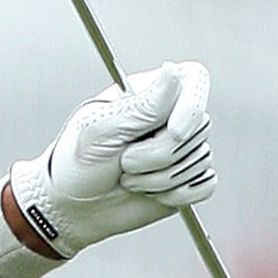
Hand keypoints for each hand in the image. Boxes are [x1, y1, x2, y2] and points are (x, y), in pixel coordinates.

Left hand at [10, 60, 213, 256]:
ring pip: (200, 160)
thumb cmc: (78, 161)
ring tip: (127, 177)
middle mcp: (172, 116)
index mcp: (150, 93)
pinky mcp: (188, 179)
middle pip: (198, 128)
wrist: (72, 207)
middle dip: (159, 155)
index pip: (194, 80)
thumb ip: (143, 105)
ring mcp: (183, 149)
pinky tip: (149, 193)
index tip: (174, 132)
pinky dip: (176, 195)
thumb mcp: (101, 130)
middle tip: (123, 162)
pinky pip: (205, 185)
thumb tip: (173, 70)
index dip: (192, 106)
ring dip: (159, 179)